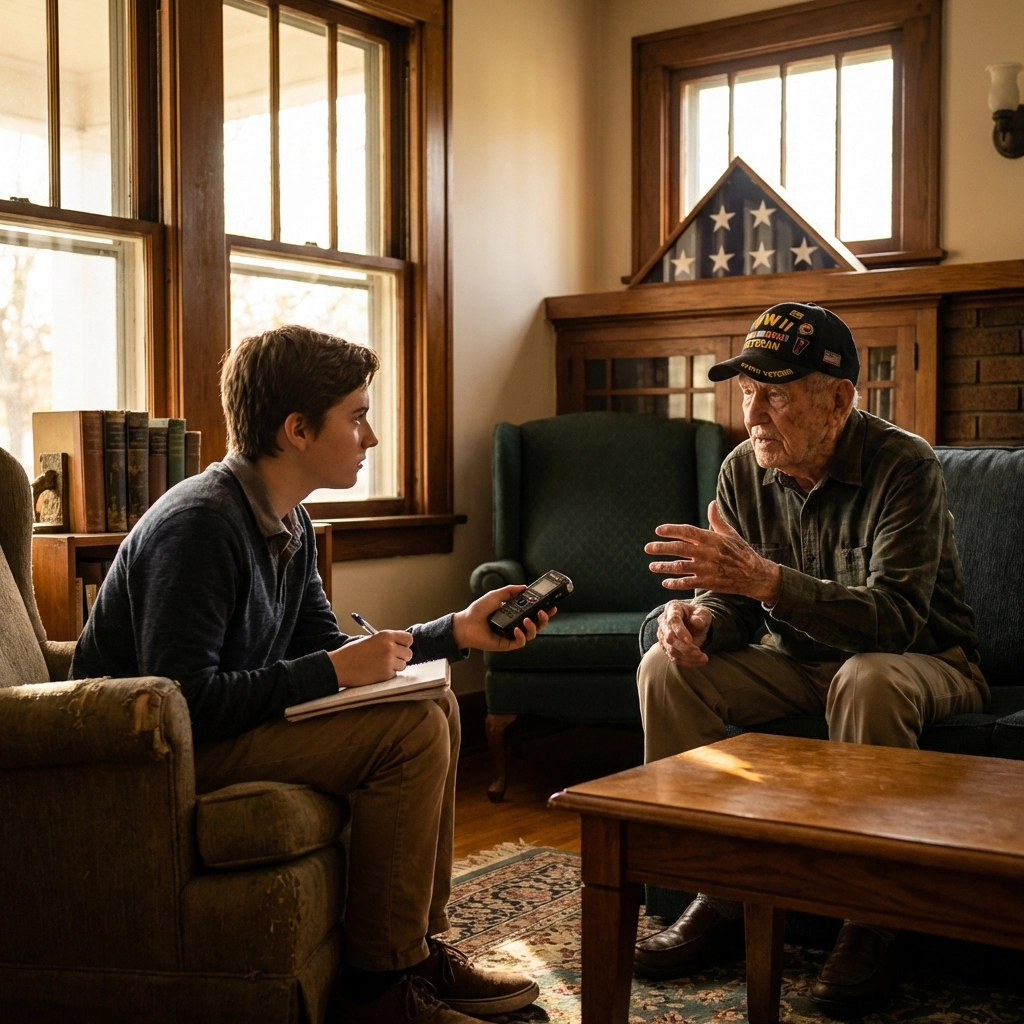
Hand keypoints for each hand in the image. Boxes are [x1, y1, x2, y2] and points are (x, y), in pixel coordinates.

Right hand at [328, 630, 413, 687]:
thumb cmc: (352, 653)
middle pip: (409, 653)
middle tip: (391, 659)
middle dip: (401, 657)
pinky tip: (376, 671)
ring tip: (381, 665)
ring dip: (395, 666)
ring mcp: (389, 661)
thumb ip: (387, 642)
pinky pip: (395, 674)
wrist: (340, 666)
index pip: (409, 639)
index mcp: (386, 636)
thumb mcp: (371, 640)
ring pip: (403, 665)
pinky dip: (388, 674)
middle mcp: (390, 647)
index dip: (405, 644)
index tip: (401, 647)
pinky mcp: (386, 674)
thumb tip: (401, 647)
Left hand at [452, 585, 554, 651]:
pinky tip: (517, 629)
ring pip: (532, 634)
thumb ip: (510, 591)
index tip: (552, 605)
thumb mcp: (496, 595)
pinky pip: (521, 642)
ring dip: (533, 626)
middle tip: (543, 612)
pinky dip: (522, 636)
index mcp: (515, 613)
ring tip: (527, 619)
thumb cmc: (479, 610)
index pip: (534, 612)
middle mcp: (516, 624)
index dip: (545, 610)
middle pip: (537, 624)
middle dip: (544, 619)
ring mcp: (513, 635)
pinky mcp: (507, 644)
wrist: (466, 624)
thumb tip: (525, 587)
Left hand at [645, 501, 780, 604]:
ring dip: (665, 567)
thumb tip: (712, 503)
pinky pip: (688, 583)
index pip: (688, 531)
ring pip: (681, 567)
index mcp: (712, 539)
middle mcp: (707, 553)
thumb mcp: (731, 534)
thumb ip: (717, 520)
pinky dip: (676, 583)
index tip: (658, 530)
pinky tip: (665, 582)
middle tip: (648, 548)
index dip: (672, 530)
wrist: (755, 575)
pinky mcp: (709, 582)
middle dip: (662, 548)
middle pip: (680, 549)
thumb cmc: (742, 552)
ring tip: (652, 566)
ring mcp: (707, 569)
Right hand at [657, 600, 712, 665]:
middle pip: (669, 637)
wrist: (694, 623)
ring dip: (687, 657)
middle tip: (699, 653)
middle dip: (684, 648)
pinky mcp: (665, 647)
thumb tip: (695, 622)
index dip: (680, 631)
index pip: (672, 621)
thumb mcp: (703, 613)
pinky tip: (699, 662)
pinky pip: (674, 658)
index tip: (690, 641)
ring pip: (671, 650)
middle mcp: (664, 621)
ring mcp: (662, 635)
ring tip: (703, 658)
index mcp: (672, 608)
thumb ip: (701, 617)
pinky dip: (687, 662)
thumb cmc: (698, 616)